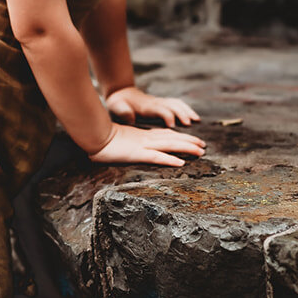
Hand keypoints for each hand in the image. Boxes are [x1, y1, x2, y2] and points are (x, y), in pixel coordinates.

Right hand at [86, 122, 204, 167]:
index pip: (165, 135)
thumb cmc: (101, 138)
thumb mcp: (118, 140)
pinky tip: (180, 163)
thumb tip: (130, 145)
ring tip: (200, 152)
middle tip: (204, 146)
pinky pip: (157, 157)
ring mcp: (142, 146)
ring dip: (186, 148)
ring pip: (169, 145)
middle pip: (172, 139)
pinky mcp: (138, 154)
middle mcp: (145, 139)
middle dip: (189, 142)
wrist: (93, 135)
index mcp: (141, 136)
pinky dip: (170, 159)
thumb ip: (126, 141)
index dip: (180, 137)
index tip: (192, 140)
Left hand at [106, 86, 200, 126]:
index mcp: (146, 106)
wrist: (120, 93)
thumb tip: (129, 117)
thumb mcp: (117, 107)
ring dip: (187, 111)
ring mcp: (160, 102)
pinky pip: (177, 104)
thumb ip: (124, 112)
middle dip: (183, 114)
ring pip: (177, 104)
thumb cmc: (118, 104)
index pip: (160, 109)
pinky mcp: (162, 103)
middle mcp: (156, 103)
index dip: (167, 116)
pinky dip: (186, 109)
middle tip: (190, 124)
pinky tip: (193, 117)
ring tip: (197, 120)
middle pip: (173, 106)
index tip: (172, 126)